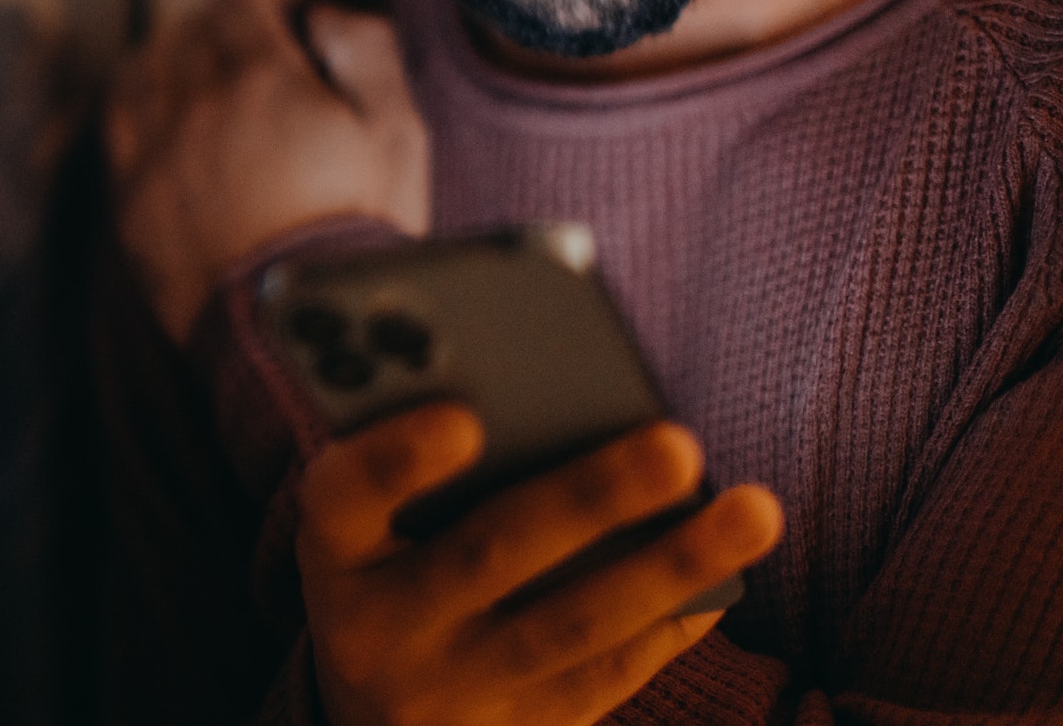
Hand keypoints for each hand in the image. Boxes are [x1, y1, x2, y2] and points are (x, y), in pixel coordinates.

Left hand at [107, 0, 428, 341]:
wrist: (309, 338)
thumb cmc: (364, 235)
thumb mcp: (399, 135)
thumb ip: (366, 54)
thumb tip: (324, 14)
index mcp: (261, 78)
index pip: (237, 2)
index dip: (264, 7)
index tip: (285, 29)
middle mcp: (193, 107)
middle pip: (187, 35)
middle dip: (218, 33)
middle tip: (250, 59)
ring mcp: (153, 157)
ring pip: (141, 74)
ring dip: (168, 65)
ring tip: (198, 83)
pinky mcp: (131, 208)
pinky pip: (117, 131)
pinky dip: (137, 112)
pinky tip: (163, 126)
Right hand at [298, 406, 783, 725]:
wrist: (376, 720)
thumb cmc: (385, 564)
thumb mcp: (364, 522)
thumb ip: (418, 463)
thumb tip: (552, 394)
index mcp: (331, 551)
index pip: (341, 498)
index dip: (395, 460)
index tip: (462, 419)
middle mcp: (381, 629)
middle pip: (488, 556)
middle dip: (589, 498)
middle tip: (679, 443)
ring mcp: (455, 691)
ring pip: (574, 624)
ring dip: (671, 565)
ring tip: (755, 509)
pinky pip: (609, 674)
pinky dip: (673, 620)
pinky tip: (728, 572)